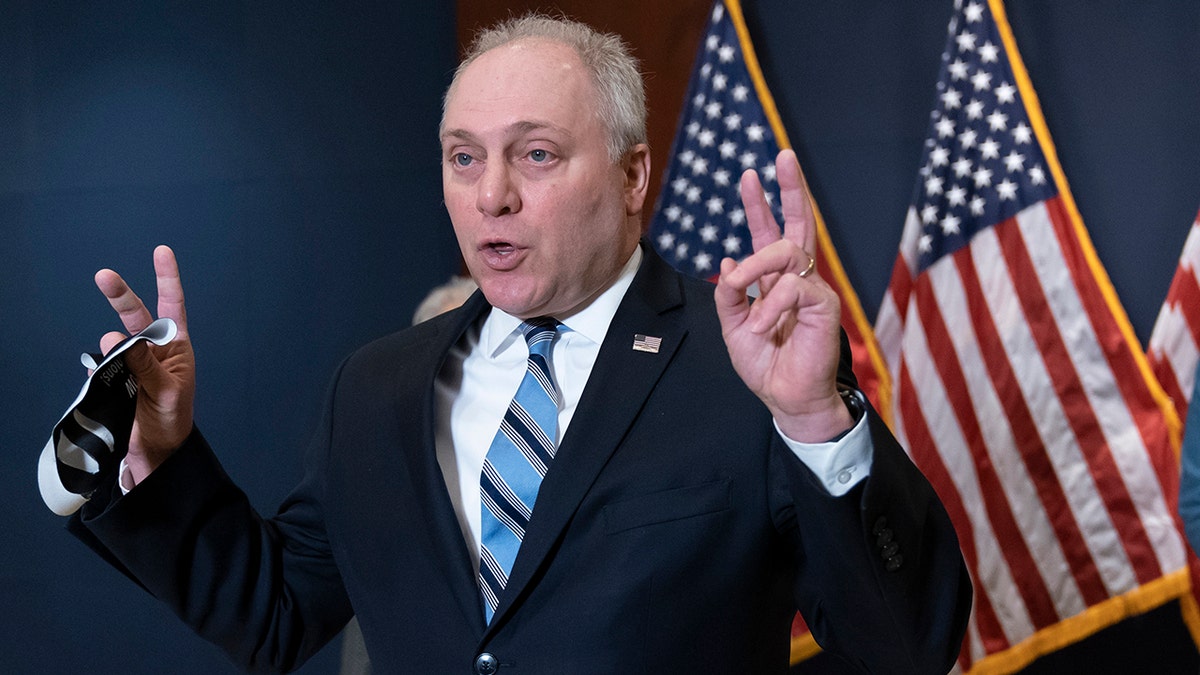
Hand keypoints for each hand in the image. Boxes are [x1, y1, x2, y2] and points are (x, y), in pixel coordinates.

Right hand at [94, 245, 194, 483]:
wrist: (156, 456)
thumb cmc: (172, 422)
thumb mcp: (167, 393)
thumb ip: (147, 366)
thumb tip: (122, 338)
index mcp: (177, 348)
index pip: (173, 306)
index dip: (167, 278)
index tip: (162, 251)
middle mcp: (154, 351)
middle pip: (136, 316)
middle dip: (121, 296)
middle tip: (103, 276)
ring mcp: (133, 364)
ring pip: (115, 343)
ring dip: (114, 352)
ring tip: (125, 378)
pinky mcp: (114, 379)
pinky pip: (101, 366)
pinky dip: (101, 372)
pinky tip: (108, 386)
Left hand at [714, 149, 850, 441]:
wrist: (786, 399)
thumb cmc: (766, 365)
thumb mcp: (734, 327)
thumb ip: (730, 296)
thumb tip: (728, 262)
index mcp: (775, 280)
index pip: (769, 233)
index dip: (760, 204)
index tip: (750, 173)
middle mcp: (797, 278)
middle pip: (797, 223)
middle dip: (790, 189)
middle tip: (784, 155)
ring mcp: (813, 289)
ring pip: (787, 251)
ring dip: (757, 268)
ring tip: (746, 297)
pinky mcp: (824, 305)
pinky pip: (793, 288)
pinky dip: (772, 306)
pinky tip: (766, 326)